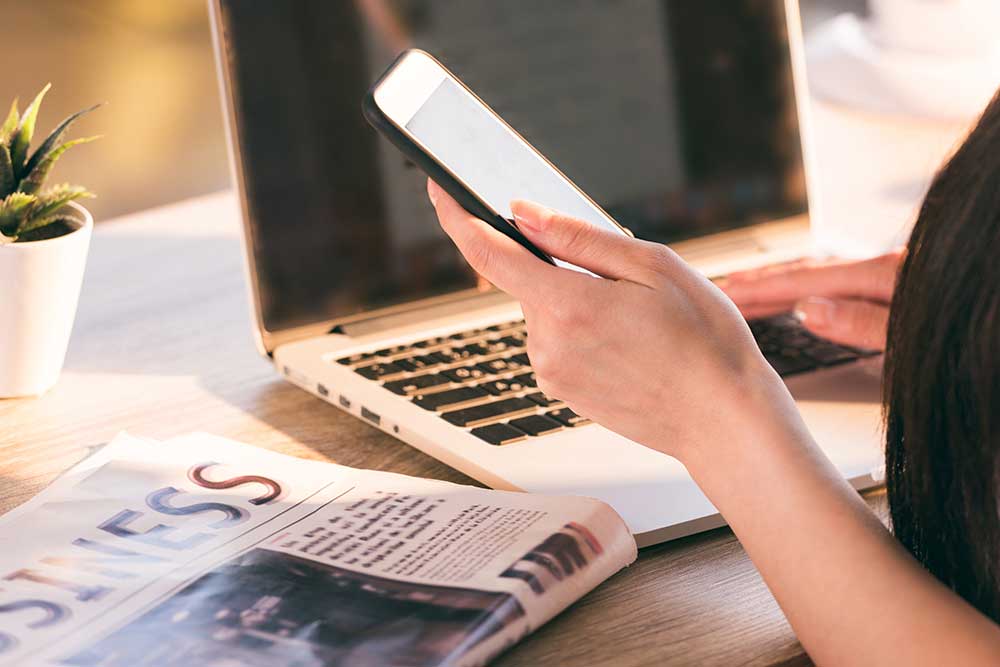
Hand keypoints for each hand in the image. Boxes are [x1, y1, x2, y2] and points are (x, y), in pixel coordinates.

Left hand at [426, 179, 797, 462]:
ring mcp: (552, 374)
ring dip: (575, 299)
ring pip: (545, 312)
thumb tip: (523, 215)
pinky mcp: (563, 392)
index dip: (457, 216)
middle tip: (620, 277)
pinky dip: (581, 328)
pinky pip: (557, 342)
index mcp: (566, 306)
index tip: (439, 187)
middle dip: (560, 266)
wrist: (722, 419)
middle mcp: (546, 345)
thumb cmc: (702, 340)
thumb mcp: (652, 267)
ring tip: (636, 319)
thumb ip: (578, 239)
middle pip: (526, 282)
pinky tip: (628, 342)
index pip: (487, 254)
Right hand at [718, 251, 903, 349]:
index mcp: (881, 275)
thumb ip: (863, 322)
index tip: (723, 292)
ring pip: (824, 277)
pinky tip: (810, 294)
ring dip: (785, 283)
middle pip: (807, 274)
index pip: (803, 282)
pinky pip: (843, 283)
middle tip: (724, 289)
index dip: (760, 289)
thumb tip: (805, 309)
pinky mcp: (904, 285)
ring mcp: (894, 274)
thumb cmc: (980, 333)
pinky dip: (813, 287)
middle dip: (762, 283)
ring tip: (755, 288)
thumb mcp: (915, 333)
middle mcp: (882, 268)